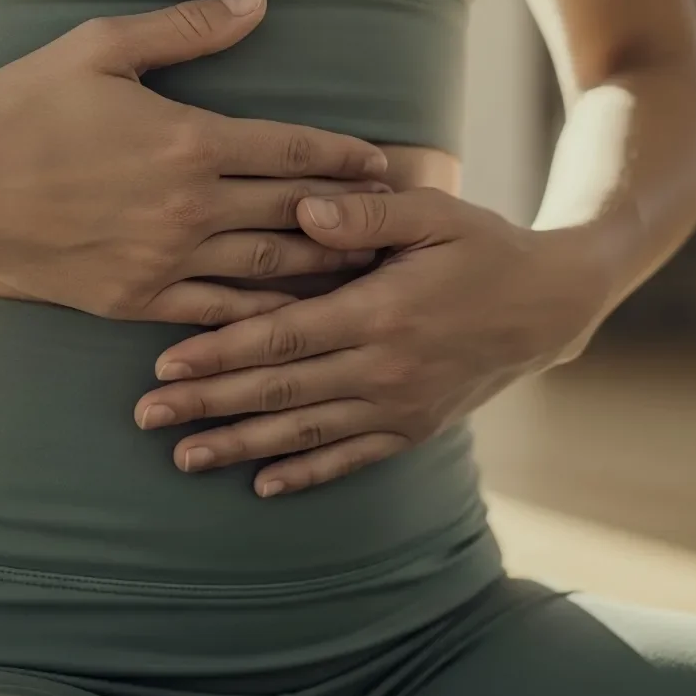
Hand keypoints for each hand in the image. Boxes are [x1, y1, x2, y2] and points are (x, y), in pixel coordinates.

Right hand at [0, 0, 388, 322]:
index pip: (291, 148)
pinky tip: (294, 318)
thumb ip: (188, 27)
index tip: (383, 162)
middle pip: (293, 210)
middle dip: (350, 213)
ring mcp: (165, 258)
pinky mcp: (137, 299)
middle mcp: (190, 205)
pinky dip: (262, 315)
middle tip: (396, 221)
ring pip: (269, 268)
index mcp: (189, 139)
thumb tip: (258, 0)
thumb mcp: (102, 47)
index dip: (344, 155)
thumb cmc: (24, 107)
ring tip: (365, 267)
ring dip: (322, 266)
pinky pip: (217, 312)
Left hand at [134, 188, 610, 494]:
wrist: (548, 306)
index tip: (166, 363)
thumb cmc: (482, 247)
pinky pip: (352, 458)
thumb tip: (303, 210)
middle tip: (148, 415)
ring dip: (241, 445)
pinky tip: (265, 485)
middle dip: (210, 404)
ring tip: (183, 457)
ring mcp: (400, 406)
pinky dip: (307, 473)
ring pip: (306, 432)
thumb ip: (368, 212)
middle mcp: (386, 368)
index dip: (222, 352)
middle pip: (281, 391)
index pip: (284, 336)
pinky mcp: (414, 427)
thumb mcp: (435, 212)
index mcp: (381, 311)